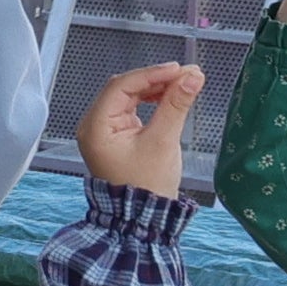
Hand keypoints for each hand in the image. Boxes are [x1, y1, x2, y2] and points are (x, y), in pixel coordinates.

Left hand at [76, 58, 204, 198]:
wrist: (142, 216)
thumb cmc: (146, 186)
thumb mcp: (163, 141)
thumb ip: (176, 105)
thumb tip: (192, 77)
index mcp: (95, 128)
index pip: (120, 86)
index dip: (151, 74)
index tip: (178, 69)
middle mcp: (93, 126)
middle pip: (123, 88)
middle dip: (156, 79)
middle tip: (187, 74)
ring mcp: (103, 130)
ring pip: (129, 96)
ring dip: (155, 88)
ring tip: (184, 83)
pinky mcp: (115, 134)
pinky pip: (132, 108)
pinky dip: (151, 100)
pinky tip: (169, 96)